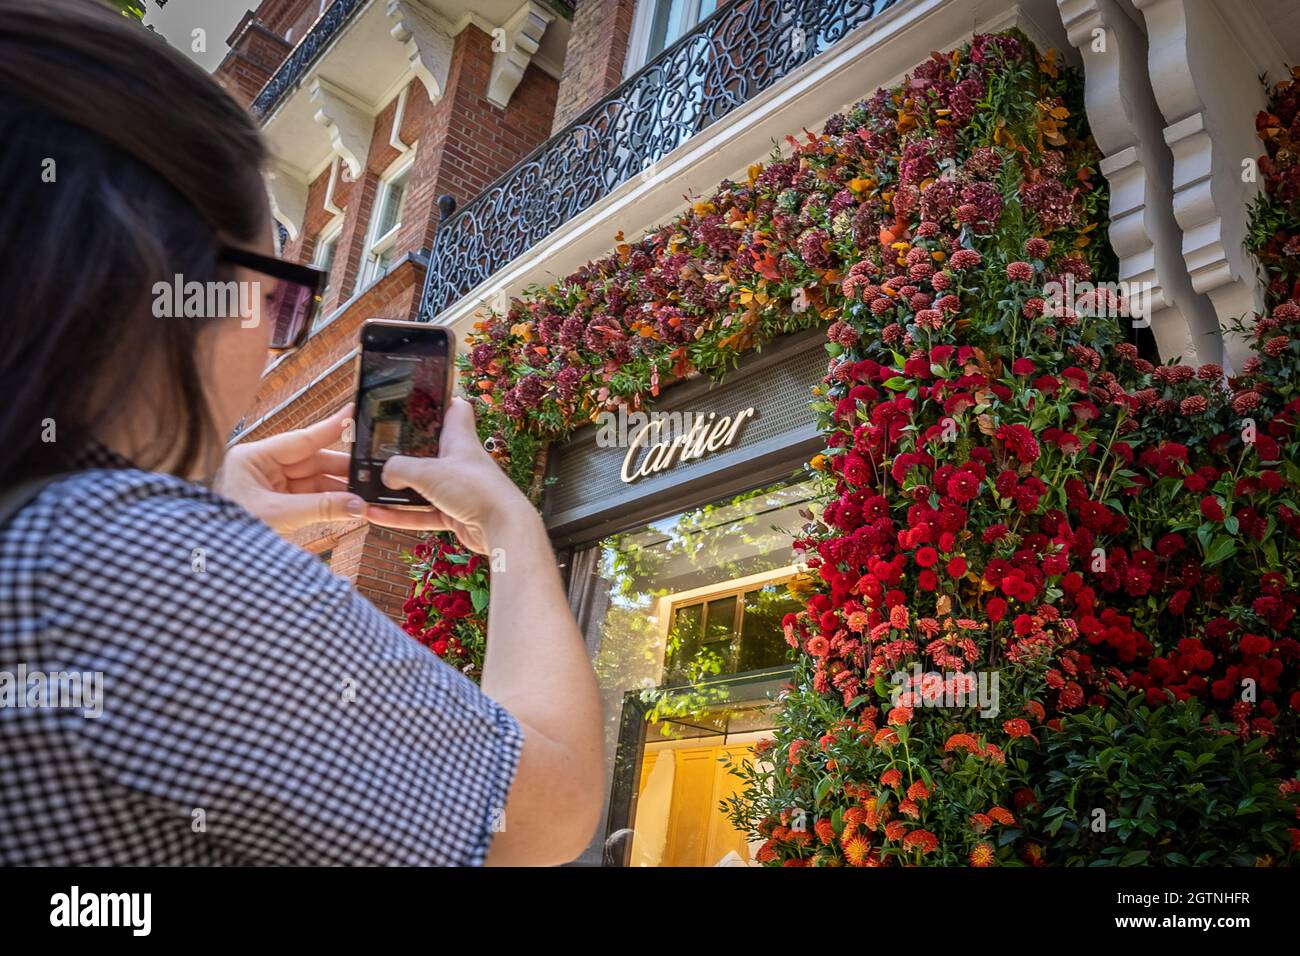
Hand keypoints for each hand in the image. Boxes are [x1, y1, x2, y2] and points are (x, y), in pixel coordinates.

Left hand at [214, 404, 366, 534]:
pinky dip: (329, 503)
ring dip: (338, 490)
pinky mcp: (278, 502)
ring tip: (362, 497)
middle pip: (312, 461)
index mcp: (254, 457)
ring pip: (314, 480)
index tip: (353, 413)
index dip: (330, 428)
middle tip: (370, 475)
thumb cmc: (230, 530)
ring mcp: (271, 484)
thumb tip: (356, 505)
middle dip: (341, 471)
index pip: (301, 439)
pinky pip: (310, 497)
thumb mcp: (278, 515)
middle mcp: (263, 466)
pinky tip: (347, 506)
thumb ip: (320, 507)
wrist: (214, 559)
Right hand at [367, 397, 536, 553]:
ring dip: (397, 489)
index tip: (419, 398)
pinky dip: (401, 515)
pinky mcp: (455, 513)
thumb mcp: (428, 472)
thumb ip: (400, 469)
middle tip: (379, 450)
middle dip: (406, 450)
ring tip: (369, 488)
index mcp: (460, 439)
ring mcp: (458, 488)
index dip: (440, 401)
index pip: (455, 409)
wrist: (503, 528)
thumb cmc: (476, 490)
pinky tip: (376, 515)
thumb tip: (386, 475)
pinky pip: (422, 513)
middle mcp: (460, 461)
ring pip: (422, 486)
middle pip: (431, 449)